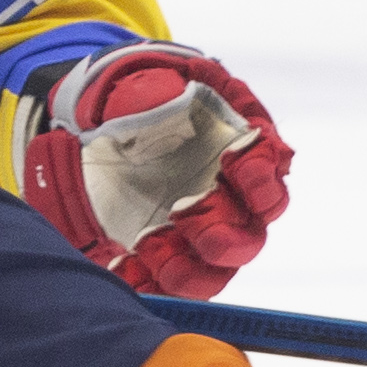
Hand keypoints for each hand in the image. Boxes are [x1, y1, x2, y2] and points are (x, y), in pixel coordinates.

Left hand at [19, 42, 293, 297]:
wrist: (100, 127)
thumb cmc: (141, 97)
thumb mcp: (151, 79)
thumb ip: (161, 89)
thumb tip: (164, 97)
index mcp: (239, 155)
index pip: (266, 174)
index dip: (258, 174)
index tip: (233, 161)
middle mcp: (229, 204)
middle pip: (248, 237)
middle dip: (222, 234)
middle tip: (184, 216)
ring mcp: (198, 236)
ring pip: (213, 271)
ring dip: (189, 269)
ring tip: (150, 250)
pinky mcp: (165, 258)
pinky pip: (166, 286)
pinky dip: (147, 284)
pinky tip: (124, 269)